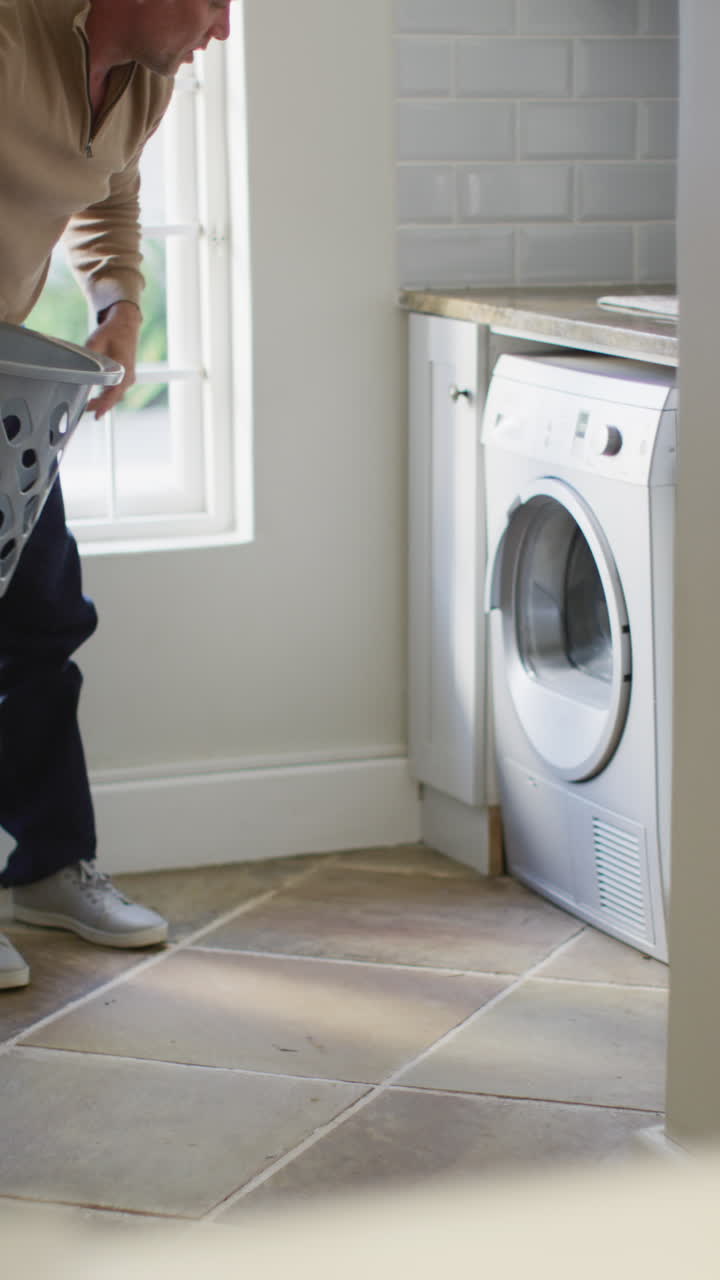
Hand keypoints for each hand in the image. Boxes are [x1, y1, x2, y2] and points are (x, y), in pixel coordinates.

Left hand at [84, 301, 141, 417]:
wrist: (126, 324)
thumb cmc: (112, 332)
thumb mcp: (96, 342)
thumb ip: (89, 359)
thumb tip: (78, 371)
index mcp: (123, 368)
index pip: (114, 392)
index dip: (104, 405)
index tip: (97, 414)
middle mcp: (128, 376)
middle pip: (114, 397)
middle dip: (100, 405)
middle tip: (85, 409)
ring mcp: (128, 378)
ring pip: (115, 396)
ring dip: (103, 401)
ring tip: (89, 405)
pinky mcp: (125, 377)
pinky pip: (116, 391)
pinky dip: (106, 396)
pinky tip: (95, 398)